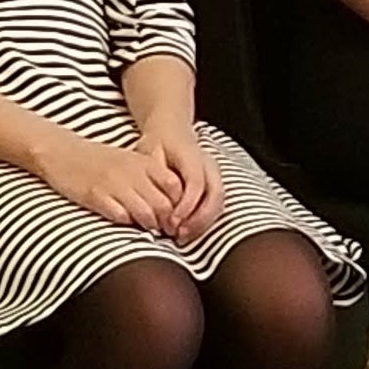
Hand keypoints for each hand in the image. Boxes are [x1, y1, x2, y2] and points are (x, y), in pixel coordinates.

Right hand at [32, 131, 184, 231]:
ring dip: (148, 226)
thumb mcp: (129, 160)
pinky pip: (120, 216)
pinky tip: (123, 222)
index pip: (175, 187)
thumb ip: (150, 177)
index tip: (174, 215)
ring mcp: (113, 184)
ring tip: (145, 229)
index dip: (178, 205)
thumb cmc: (98, 160)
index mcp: (142, 162)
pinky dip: (126, 224)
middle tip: (163, 230)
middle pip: (163, 205)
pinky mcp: (95, 196)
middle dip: (166, 222)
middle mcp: (132, 172)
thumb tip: (172, 202)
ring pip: (145, 214)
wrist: (62, 151)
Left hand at [138, 124, 223, 242]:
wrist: (171, 131)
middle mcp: (209, 165)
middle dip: (198, 219)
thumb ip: (154, 172)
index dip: (186, 204)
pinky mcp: (215, 185)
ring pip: (218, 203)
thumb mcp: (149, 152)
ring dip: (203, 223)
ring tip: (182, 237)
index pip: (196, 182)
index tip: (172, 221)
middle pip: (214, 195)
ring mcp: (215, 174)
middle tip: (179, 234)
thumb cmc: (157, 143)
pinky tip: (188, 232)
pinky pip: (216, 206)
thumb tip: (155, 196)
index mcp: (192, 155)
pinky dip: (204, 222)